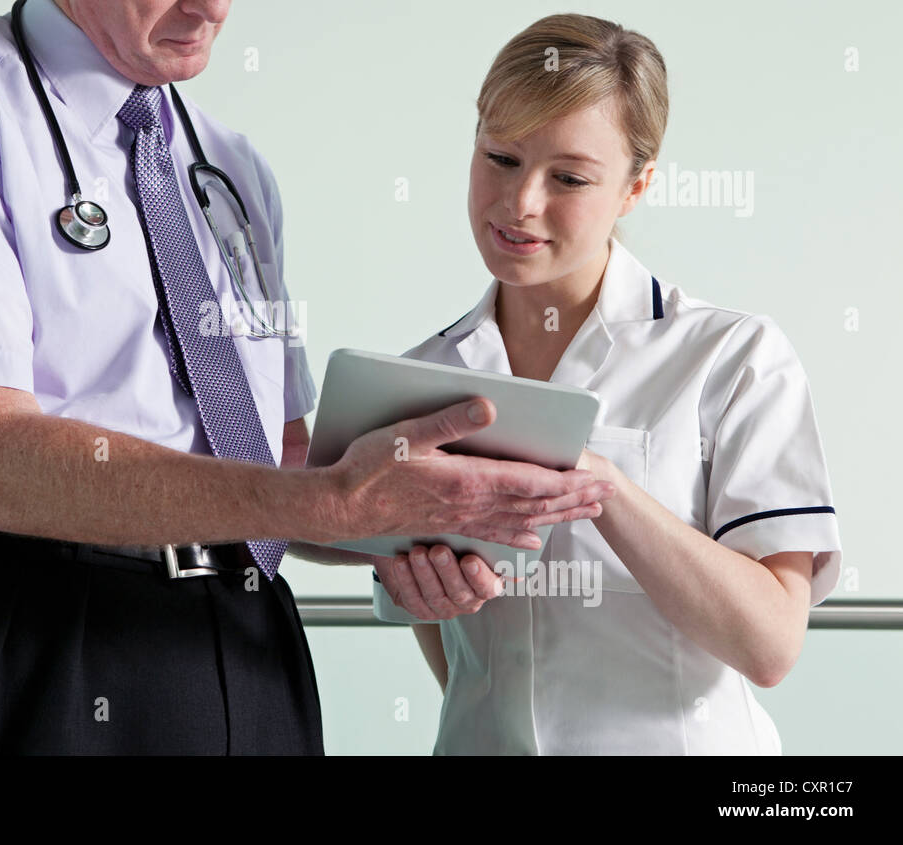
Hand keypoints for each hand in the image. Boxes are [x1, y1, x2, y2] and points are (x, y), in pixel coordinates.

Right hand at [327, 397, 616, 548]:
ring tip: (584, 512)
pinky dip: (520, 535)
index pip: (528, 482)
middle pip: (534, 504)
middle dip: (573, 499)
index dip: (565, 481)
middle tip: (605, 495)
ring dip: (556, 516)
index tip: (595, 477)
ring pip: (520, 520)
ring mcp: (459, 519)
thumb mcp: (405, 434)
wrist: (339, 507)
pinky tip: (534, 538)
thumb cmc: (367, 468)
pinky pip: (495, 534)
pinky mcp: (447, 526)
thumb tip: (489, 407)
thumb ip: (448, 420)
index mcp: (465, 480)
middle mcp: (469, 504)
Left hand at [375, 543, 505, 619]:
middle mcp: (466, 600)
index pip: (489, 587)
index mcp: (486, 584)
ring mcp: (442, 607)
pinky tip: (401, 562)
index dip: (480, 576)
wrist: (414, 546)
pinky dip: (406, 579)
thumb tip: (522, 537)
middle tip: (438, 550)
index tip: (469, 559)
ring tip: (417, 552)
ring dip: (425, 573)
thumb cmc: (448, 539)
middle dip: (448, 571)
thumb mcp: (467, 536)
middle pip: (459, 592)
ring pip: (435, 595)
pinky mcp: (418, 608)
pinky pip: (412, 598)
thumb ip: (488, 538)